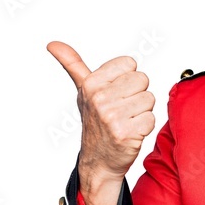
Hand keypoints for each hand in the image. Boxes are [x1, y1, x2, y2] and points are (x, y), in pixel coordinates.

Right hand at [47, 41, 155, 204]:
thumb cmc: (95, 121)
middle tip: (123, 109)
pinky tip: (131, 132)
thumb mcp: (83, 90)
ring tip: (126, 120)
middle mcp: (99, 99)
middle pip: (142, 80)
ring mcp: (112, 117)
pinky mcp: (126, 134)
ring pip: (149, 99)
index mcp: (91, 83)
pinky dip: (145, 127)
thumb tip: (53, 44)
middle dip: (136, 94)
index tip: (116, 92)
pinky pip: (151, 118)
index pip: (130, 63)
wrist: (98, 160)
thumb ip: (73, 64)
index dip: (127, 78)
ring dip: (141, 111)